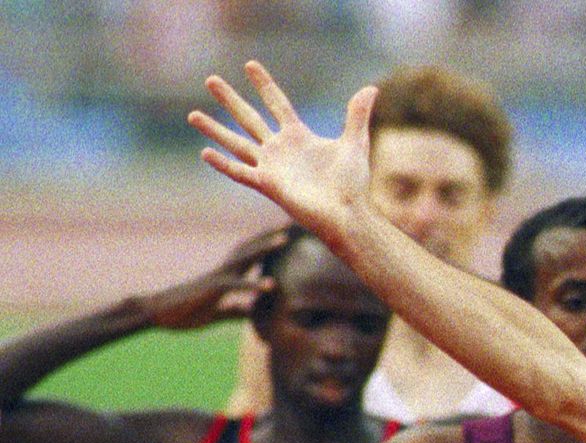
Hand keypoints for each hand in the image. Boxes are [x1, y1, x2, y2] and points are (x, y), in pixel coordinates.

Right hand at [135, 227, 287, 330]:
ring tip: (283, 240)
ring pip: (243, 258)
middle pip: (250, 248)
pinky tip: (271, 285)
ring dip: (263, 248)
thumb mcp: (217, 313)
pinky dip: (253, 285)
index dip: (268, 243)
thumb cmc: (184, 313)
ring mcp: (217, 278)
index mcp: (227, 275)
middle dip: (270, 235)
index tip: (288, 232)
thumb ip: (236, 311)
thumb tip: (253, 313)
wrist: (156, 315)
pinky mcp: (211, 290)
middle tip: (292, 221)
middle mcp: (224, 271)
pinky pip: (235, 285)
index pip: (251, 255)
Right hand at [190, 61, 375, 239]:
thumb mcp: (354, 143)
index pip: (277, 103)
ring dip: (215, 129)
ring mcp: (271, 167)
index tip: (250, 65)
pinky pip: (241, 172)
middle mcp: (280, 149)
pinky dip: (223, 164)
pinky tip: (205, 152)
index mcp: (298, 137)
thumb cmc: (352, 183)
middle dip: (230, 99)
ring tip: (192, 114)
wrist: (348, 213)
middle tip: (210, 79)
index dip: (264, 85)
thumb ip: (357, 115)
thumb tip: (371, 88)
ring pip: (236, 143)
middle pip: (249, 118)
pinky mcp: (268, 185)